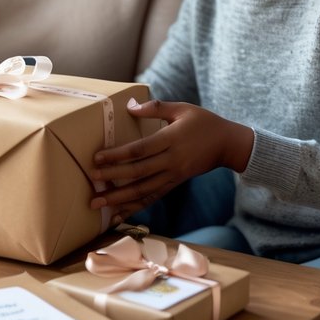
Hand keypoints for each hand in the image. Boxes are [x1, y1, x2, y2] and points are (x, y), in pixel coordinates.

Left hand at [89, 97, 253, 223]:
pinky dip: (134, 207)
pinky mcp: (175, 183)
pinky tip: (118, 214)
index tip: (97, 158)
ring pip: (143, 190)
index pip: (139, 150)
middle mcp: (171, 161)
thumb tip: (130, 105)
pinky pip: (152, 197)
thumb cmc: (204, 122)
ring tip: (98, 205)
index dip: (117, 155)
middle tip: (91, 182)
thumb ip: (155, 108)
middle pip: (138, 173)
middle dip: (113, 178)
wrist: (228, 145)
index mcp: (171, 140)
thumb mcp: (182, 108)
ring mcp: (174, 175)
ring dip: (119, 199)